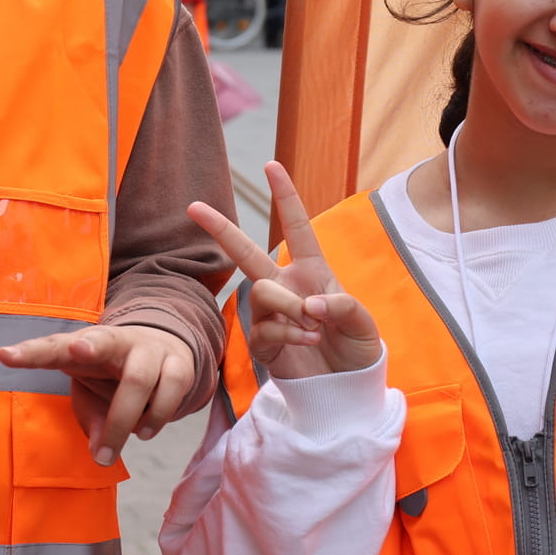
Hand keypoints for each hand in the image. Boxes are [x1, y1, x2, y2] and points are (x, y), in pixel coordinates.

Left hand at [0, 323, 196, 466]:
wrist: (168, 353)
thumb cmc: (115, 379)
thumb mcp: (94, 400)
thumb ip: (94, 424)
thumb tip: (101, 456)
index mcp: (82, 347)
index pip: (53, 347)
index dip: (30, 353)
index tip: (4, 356)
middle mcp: (116, 341)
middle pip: (103, 341)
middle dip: (91, 347)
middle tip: (78, 353)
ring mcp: (149, 348)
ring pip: (139, 378)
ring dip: (125, 418)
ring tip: (116, 449)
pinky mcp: (178, 362)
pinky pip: (170, 389)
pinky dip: (157, 416)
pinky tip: (145, 431)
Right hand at [188, 161, 380, 381]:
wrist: (346, 388)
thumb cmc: (357, 350)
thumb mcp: (362, 324)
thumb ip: (342, 307)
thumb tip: (309, 305)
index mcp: (312, 271)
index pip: (297, 227)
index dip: (285, 196)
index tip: (271, 165)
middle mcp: (286, 286)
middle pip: (247, 252)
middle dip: (221, 229)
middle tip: (193, 207)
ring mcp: (272, 313)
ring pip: (261, 291)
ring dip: (288, 307)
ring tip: (312, 326)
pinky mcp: (263, 341)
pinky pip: (263, 327)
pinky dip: (288, 333)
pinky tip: (306, 342)